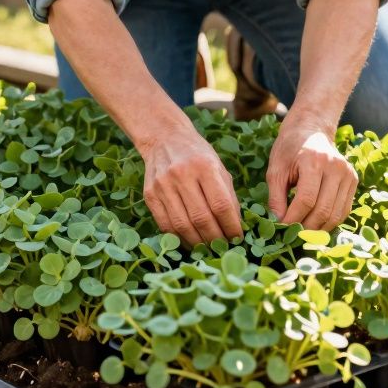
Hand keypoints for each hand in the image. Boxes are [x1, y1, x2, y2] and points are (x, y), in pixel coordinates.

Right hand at [136, 125, 243, 246]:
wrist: (164, 139)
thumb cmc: (198, 155)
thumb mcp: (219, 167)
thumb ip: (228, 196)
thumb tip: (235, 227)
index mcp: (205, 166)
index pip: (221, 205)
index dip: (231, 226)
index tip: (237, 238)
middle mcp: (182, 174)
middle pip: (201, 218)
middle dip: (215, 238)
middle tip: (223, 248)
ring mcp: (163, 185)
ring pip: (182, 225)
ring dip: (198, 243)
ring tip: (208, 248)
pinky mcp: (150, 194)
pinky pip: (165, 224)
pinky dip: (179, 238)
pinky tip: (190, 241)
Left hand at [267, 115, 358, 230]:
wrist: (311, 130)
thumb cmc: (289, 149)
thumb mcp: (276, 170)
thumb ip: (276, 197)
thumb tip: (277, 224)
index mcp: (314, 161)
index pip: (306, 200)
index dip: (293, 219)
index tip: (281, 229)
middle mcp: (336, 167)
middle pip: (324, 210)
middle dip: (306, 228)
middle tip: (292, 236)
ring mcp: (348, 174)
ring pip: (336, 214)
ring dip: (319, 229)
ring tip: (302, 234)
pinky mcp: (353, 180)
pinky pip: (344, 210)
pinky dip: (330, 222)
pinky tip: (316, 225)